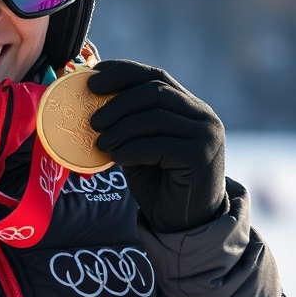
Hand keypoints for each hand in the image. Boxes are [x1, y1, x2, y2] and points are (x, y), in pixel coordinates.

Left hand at [88, 60, 227, 232]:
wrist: (183, 224)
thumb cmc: (158, 183)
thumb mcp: (138, 147)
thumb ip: (125, 124)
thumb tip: (88, 101)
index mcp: (188, 106)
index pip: (155, 76)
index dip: (122, 72)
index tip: (91, 80)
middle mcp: (202, 115)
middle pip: (155, 90)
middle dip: (117, 101)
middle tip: (92, 120)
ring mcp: (206, 135)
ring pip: (155, 116)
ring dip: (120, 128)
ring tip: (100, 142)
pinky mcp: (201, 156)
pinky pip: (159, 144)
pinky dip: (131, 148)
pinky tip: (116, 158)